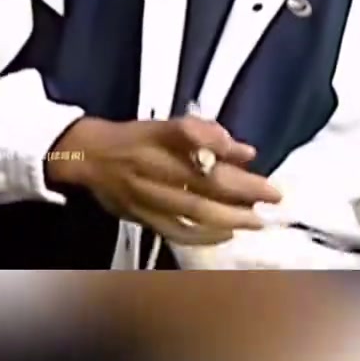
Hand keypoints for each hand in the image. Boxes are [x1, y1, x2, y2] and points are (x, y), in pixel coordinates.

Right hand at [45, 115, 281, 245]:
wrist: (87, 157)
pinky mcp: (141, 217)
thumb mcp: (164, 125)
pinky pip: (178, 230)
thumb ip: (204, 136)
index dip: (221, 146)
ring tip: (258, 219)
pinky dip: (205, 235)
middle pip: (201, 180)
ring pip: (194, 209)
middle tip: (273, 195)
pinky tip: (226, 233)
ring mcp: (146, 194)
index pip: (191, 136)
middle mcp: (151, 164)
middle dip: (242, 190)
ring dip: (231, 216)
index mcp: (156, 135)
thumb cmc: (133, 138)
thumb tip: (246, 151)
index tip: (253, 155)